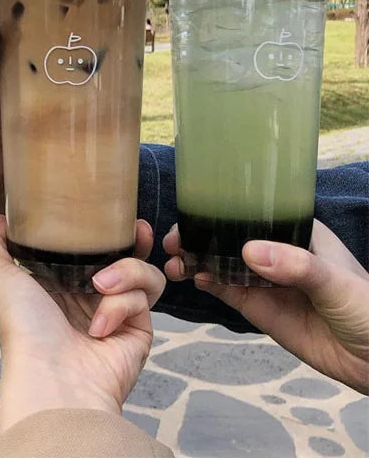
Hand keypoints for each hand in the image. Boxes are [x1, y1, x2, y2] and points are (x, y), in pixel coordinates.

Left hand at [0, 216, 165, 433]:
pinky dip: (121, 306)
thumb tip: (1, 218)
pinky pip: (142, 300)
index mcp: (60, 282)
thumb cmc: (21, 326)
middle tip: (137, 229)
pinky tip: (99, 326)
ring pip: (143, 274)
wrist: (50, 376)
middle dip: (135, 240)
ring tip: (101, 284)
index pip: (89, 246)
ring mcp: (116, 314)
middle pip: (125, 255)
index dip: (101, 229)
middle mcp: (90, 296)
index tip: (107, 212)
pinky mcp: (138, 332)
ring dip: (127, 271)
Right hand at [164, 220, 368, 393]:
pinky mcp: (260, 309)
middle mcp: (277, 252)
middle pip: (230, 238)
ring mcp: (266, 281)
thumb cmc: (368, 310)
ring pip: (223, 264)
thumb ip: (297, 266)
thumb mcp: (336, 282)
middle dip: (200, 237)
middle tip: (173, 242)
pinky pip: (228, 292)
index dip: (220, 212)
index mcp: (298, 232)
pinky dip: (207, 284)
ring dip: (196, 261)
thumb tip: (248, 251)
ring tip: (174, 263)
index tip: (192, 215)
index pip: (254, 214)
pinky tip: (193, 279)